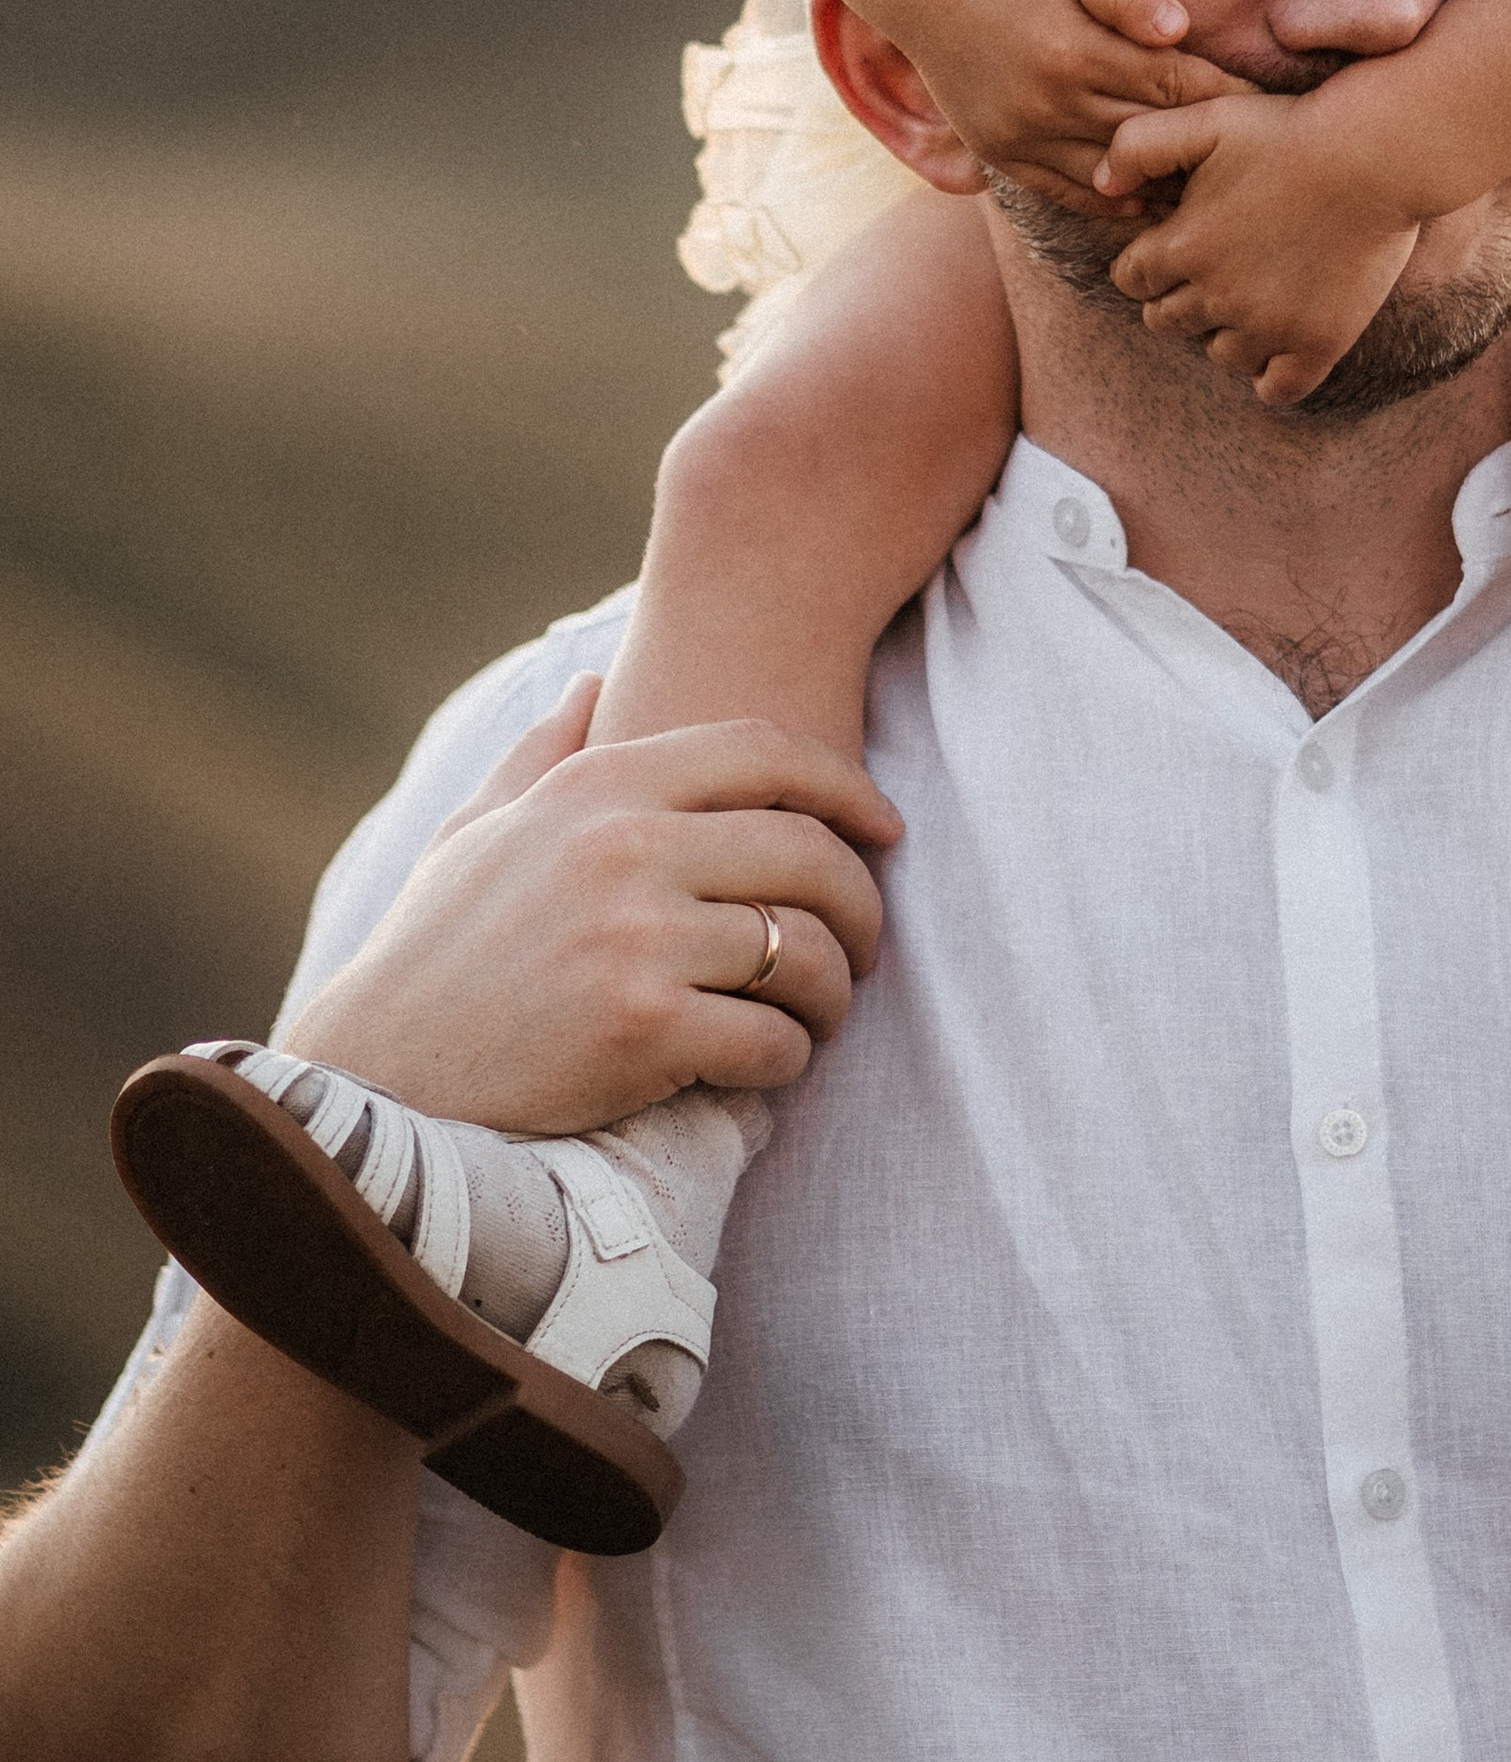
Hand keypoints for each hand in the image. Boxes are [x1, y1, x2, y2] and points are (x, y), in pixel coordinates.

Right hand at [284, 678, 901, 1137]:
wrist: (375, 1080)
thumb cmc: (432, 957)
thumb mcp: (475, 834)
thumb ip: (541, 753)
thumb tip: (592, 680)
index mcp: (597, 788)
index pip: (765, 753)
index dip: (846, 788)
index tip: (884, 828)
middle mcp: (624, 847)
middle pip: (810, 852)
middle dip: (862, 904)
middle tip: (865, 947)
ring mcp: (637, 936)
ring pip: (805, 950)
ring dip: (835, 991)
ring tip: (822, 1014)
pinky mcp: (643, 1028)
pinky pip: (774, 1038)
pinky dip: (788, 1059)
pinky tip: (768, 1068)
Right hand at [886, 0, 1242, 192]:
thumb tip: (1179, 29)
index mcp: (1075, 48)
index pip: (1174, 85)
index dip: (1224, 96)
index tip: (1266, 105)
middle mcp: (1049, 102)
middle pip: (1151, 134)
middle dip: (1204, 142)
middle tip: (1256, 155)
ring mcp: (1022, 134)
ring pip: (1113, 176)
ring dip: (1163, 181)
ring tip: (1211, 185)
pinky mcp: (999, 153)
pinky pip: (1065, 192)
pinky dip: (1108, 202)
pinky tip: (1143, 199)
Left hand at [1096, 90, 1422, 403]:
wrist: (1380, 153)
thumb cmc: (1291, 128)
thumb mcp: (1205, 118)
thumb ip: (1138, 145)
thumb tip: (1100, 186)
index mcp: (1182, 246)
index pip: (1131, 279)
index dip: (1148, 262)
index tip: (1178, 242)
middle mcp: (1217, 297)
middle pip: (1166, 322)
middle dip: (1179, 296)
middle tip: (1217, 265)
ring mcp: (1269, 326)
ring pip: (1220, 355)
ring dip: (1226, 332)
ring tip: (1255, 295)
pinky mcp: (1319, 343)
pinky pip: (1277, 389)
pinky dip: (1271, 374)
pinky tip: (1282, 341)